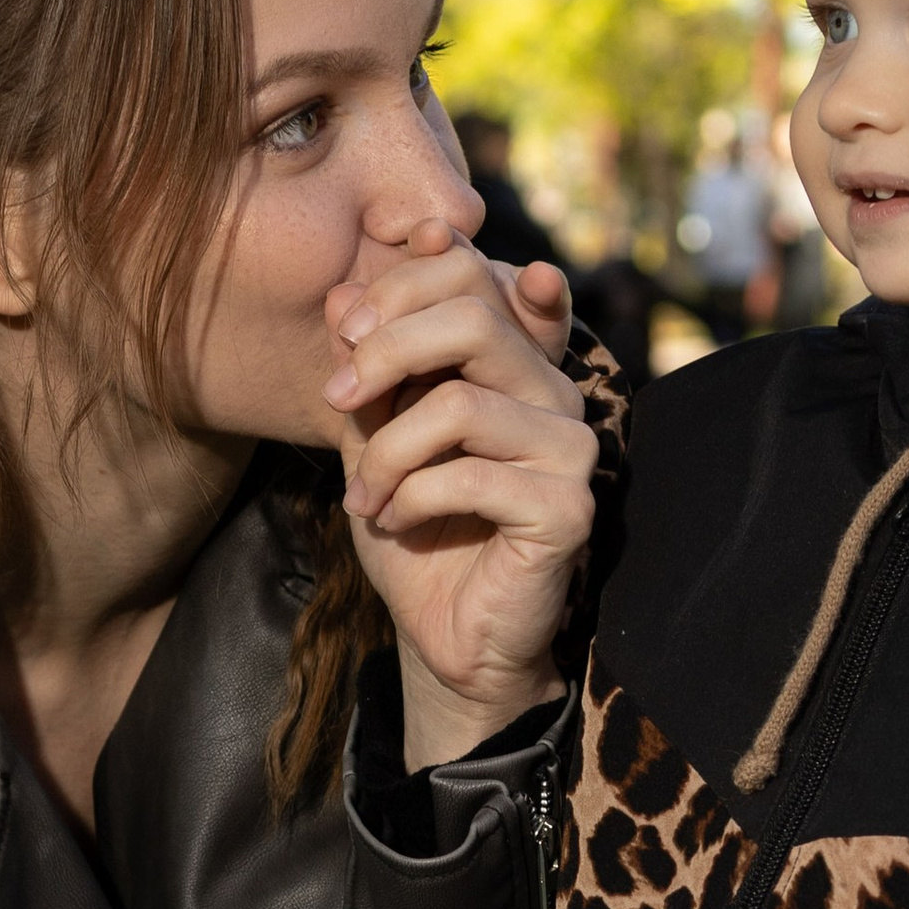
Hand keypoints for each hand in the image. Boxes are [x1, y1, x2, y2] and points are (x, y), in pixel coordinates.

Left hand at [324, 219, 592, 769]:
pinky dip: (413, 498)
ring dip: (388, 451)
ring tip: (362, 496)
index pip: (472, 273)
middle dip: (386, 352)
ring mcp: (571, 448)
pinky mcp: (570, 507)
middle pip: (473, 316)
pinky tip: (397, 524)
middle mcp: (553, 393)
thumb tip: (338, 294)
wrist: (443, 635)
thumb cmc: (412, 532)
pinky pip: (473, 475)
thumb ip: (364, 370)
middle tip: (337, 399)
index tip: (347, 334)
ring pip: (462, 403)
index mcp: (512, 362)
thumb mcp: (370, 440)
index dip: (401, 285)